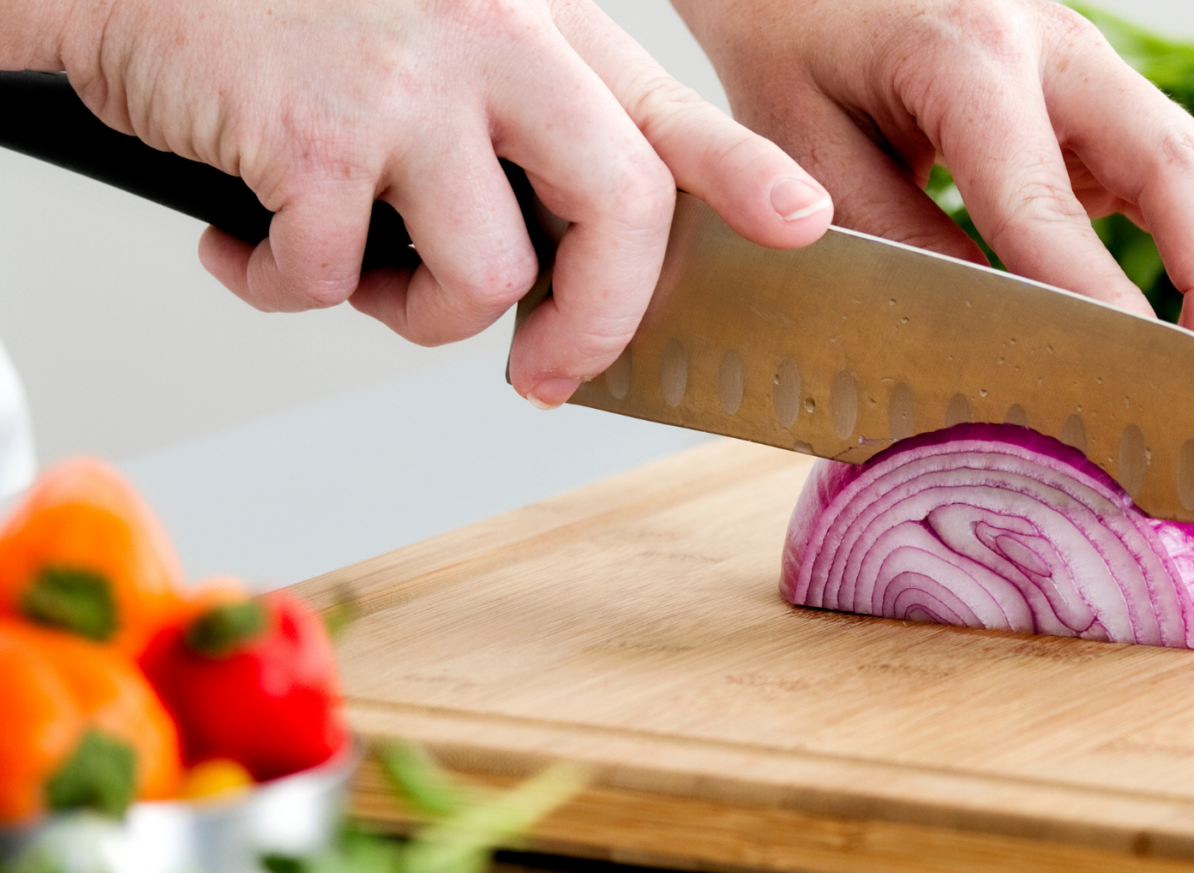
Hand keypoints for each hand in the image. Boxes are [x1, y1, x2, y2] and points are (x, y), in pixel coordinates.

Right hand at [11, 0, 833, 406]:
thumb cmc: (288, 19)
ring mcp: (411, 86)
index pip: (671, 109)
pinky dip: (281, 288)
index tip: (804, 225)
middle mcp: (496, 42)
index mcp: (538, 25)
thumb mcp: (439, 36)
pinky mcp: (313, 134)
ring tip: (350, 268)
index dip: (746, 173)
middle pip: (620, 213)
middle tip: (546, 371)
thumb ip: (518, 127)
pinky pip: (338, 281)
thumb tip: (560, 273)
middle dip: (596, 324)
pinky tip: (245, 241)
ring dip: (415, 316)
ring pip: (486, 276)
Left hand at [673, 0, 1193, 383]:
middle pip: (1184, 169)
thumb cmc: (793, 49)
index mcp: (968, 55)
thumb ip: (896, 242)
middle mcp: (1055, 47)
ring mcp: (1089, 66)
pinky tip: (1183, 338)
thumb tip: (986, 350)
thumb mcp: (810, 147)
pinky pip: (1170, 177)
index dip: (1101, 307)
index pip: (1047, 204)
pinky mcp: (1097, 98)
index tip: (1135, 393)